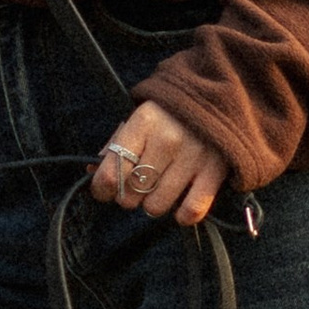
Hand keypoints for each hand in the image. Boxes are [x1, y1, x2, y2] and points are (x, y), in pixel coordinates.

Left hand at [92, 99, 227, 226]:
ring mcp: (193, 157)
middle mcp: (167, 139)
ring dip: (153, 203)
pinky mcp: (214, 171)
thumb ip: (115, 144)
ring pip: (156, 206)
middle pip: (131, 194)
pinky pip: (190, 211)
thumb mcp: (139, 117)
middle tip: (138, 184)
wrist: (217, 94)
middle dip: (129, 195)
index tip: (104, 190)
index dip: (102, 188)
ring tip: (160, 188)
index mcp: (144, 122)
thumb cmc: (170, 112)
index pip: (112, 172)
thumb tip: (91, 171)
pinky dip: (182, 214)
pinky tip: (180, 203)